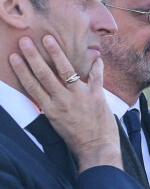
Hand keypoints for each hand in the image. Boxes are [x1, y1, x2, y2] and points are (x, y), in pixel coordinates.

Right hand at [9, 35, 121, 171]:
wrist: (96, 150)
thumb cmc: (76, 138)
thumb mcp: (57, 122)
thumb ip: (52, 106)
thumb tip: (45, 92)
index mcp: (50, 109)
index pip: (32, 86)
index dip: (21, 70)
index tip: (13, 56)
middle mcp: (62, 101)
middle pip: (44, 74)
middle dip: (33, 56)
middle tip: (25, 40)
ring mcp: (80, 97)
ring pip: (65, 71)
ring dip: (56, 53)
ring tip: (48, 39)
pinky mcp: (97, 97)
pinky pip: (96, 77)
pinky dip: (97, 66)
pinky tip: (96, 56)